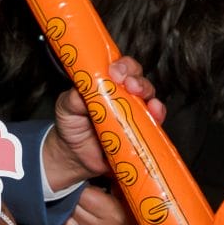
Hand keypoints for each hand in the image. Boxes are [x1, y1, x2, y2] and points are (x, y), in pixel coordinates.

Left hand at [41, 55, 164, 185]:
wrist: (75, 158)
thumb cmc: (72, 127)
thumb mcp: (65, 109)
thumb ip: (73, 98)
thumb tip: (85, 86)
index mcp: (106, 84)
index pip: (119, 67)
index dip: (121, 66)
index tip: (114, 71)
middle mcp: (123, 95)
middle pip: (137, 79)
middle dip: (136, 78)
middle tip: (128, 84)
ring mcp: (134, 113)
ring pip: (149, 97)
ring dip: (148, 94)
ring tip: (142, 97)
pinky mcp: (142, 132)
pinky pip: (155, 122)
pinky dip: (158, 115)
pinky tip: (155, 113)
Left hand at [58, 183, 139, 224]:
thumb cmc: (137, 209)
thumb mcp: (128, 192)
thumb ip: (112, 178)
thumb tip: (95, 161)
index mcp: (112, 213)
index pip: (83, 195)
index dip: (79, 185)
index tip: (79, 180)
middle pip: (72, 208)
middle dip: (70, 196)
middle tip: (71, 188)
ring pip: (65, 222)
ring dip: (64, 210)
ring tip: (68, 201)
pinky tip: (67, 215)